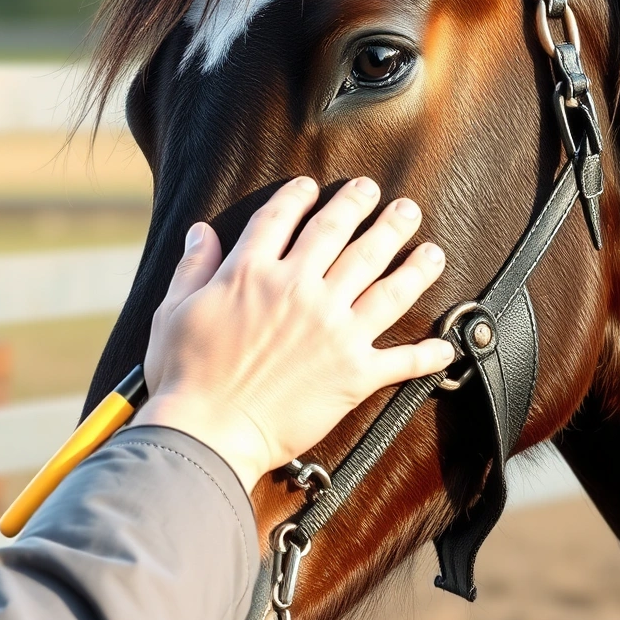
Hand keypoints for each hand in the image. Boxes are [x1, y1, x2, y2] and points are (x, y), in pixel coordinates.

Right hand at [130, 176, 453, 492]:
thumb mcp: (173, 310)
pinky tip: (446, 344)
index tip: (313, 187)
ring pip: (385, 284)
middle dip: (367, 209)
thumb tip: (200, 232)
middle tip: (387, 196)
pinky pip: (401, 360)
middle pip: (342, 236)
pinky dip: (428, 354)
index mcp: (252, 273)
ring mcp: (333, 330)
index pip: (282, 219)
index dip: (299, 197)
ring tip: (430, 247)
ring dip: (412, 262)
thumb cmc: (183, 375)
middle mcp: (300, 291)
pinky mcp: (353, 374)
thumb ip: (193, 268)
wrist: (207, 432)